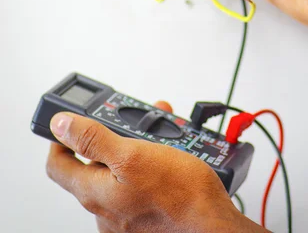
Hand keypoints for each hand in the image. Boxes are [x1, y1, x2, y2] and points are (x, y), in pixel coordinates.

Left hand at [46, 103, 265, 232]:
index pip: (57, 165)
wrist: (213, 225)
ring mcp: (125, 214)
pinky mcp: (145, 216)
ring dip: (134, 145)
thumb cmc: (179, 195)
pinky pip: (137, 183)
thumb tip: (61, 125)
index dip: (60, 140)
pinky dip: (148, 163)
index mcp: (94, 192)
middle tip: (127, 121)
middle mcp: (105, 208)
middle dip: (110, 136)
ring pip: (119, 171)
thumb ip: (93, 139)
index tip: (71, 124)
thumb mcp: (132, 155)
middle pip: (92, 165)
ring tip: (156, 132)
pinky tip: (168, 153)